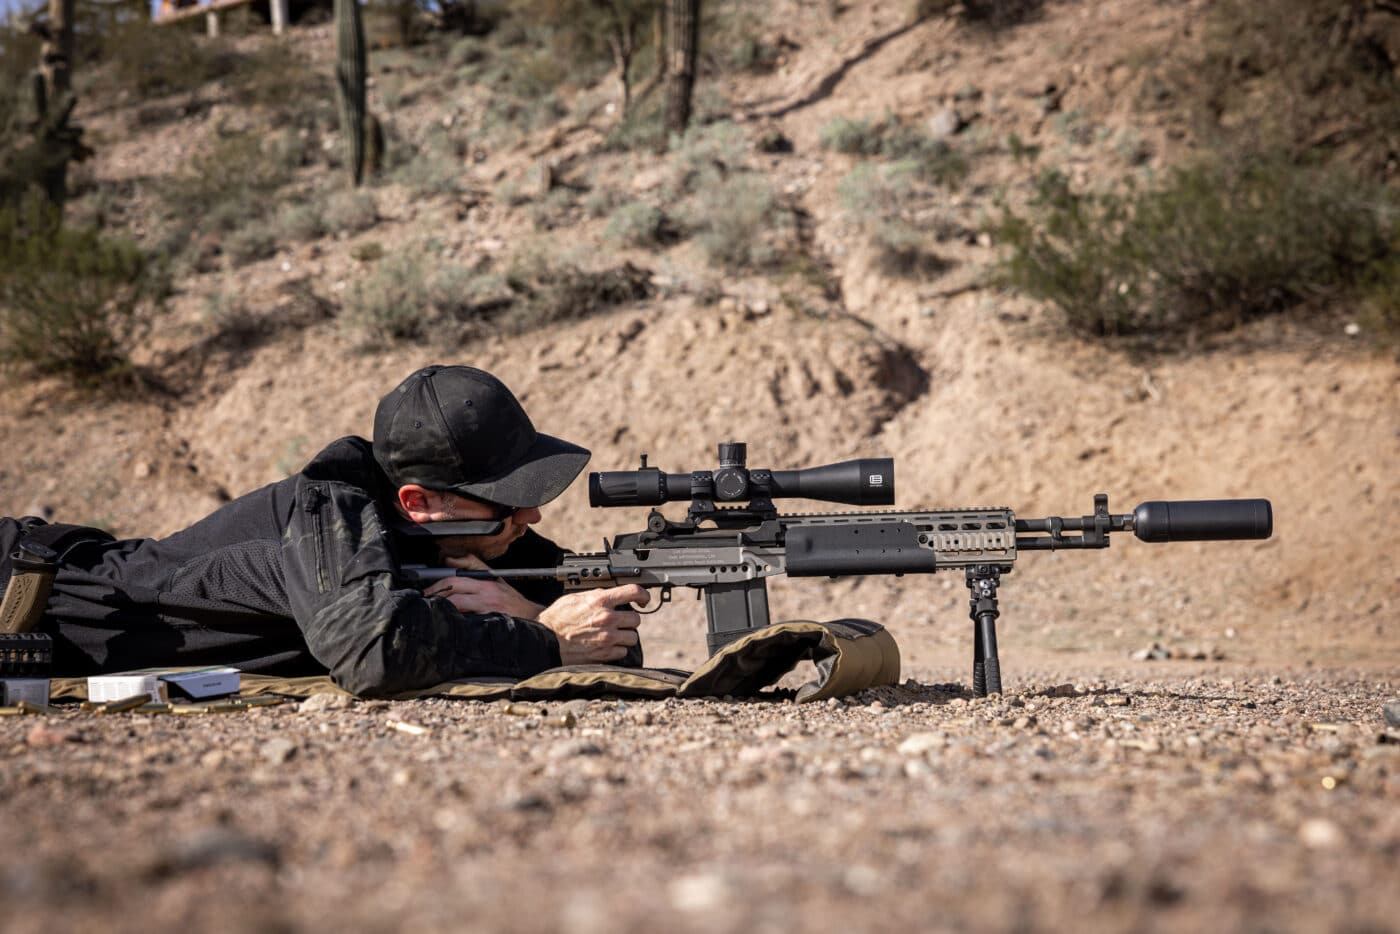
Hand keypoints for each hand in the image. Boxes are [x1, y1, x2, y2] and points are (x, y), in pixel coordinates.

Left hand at [422, 554, 545, 619]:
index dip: (437, 585)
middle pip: (453, 589)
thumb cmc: (513, 603)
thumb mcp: (496, 579)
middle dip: (434, 595)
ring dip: (442, 608)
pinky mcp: (490, 622)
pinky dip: (455, 622)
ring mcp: (488, 608)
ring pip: (457, 605)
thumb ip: (473, 567)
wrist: (536, 619)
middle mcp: (487, 594)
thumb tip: (449, 560)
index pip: (455, 579)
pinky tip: (447, 625)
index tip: (426, 591)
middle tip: (424, 602)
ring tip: (431, 612)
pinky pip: (467, 622)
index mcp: (486, 582)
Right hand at [536, 585, 650, 664]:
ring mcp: (607, 638)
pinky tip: (608, 645)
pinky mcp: (604, 654)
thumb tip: (612, 594)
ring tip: (614, 634)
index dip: (643, 595)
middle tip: (621, 621)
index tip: (643, 599)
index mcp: (600, 601)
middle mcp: (606, 619)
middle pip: (636, 619)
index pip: (633, 592)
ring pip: (632, 637)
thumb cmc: (558, 618)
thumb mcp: (576, 598)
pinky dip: (618, 649)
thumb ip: (597, 595)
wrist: (546, 640)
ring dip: (625, 636)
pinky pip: (623, 652)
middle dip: (629, 620)